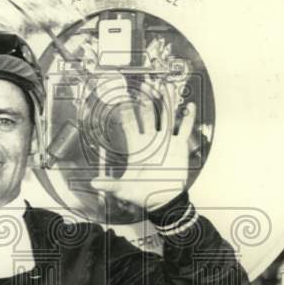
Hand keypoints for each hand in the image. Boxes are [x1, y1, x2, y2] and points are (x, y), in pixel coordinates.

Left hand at [90, 77, 195, 212]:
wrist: (163, 201)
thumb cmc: (142, 194)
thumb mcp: (124, 189)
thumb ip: (110, 184)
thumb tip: (94, 183)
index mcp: (136, 147)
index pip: (129, 124)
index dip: (125, 110)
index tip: (122, 96)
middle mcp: (150, 141)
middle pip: (147, 115)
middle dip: (146, 99)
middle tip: (144, 84)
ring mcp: (165, 142)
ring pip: (166, 117)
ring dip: (167, 103)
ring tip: (166, 87)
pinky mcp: (179, 147)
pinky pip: (184, 129)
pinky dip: (188, 118)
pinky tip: (189, 107)